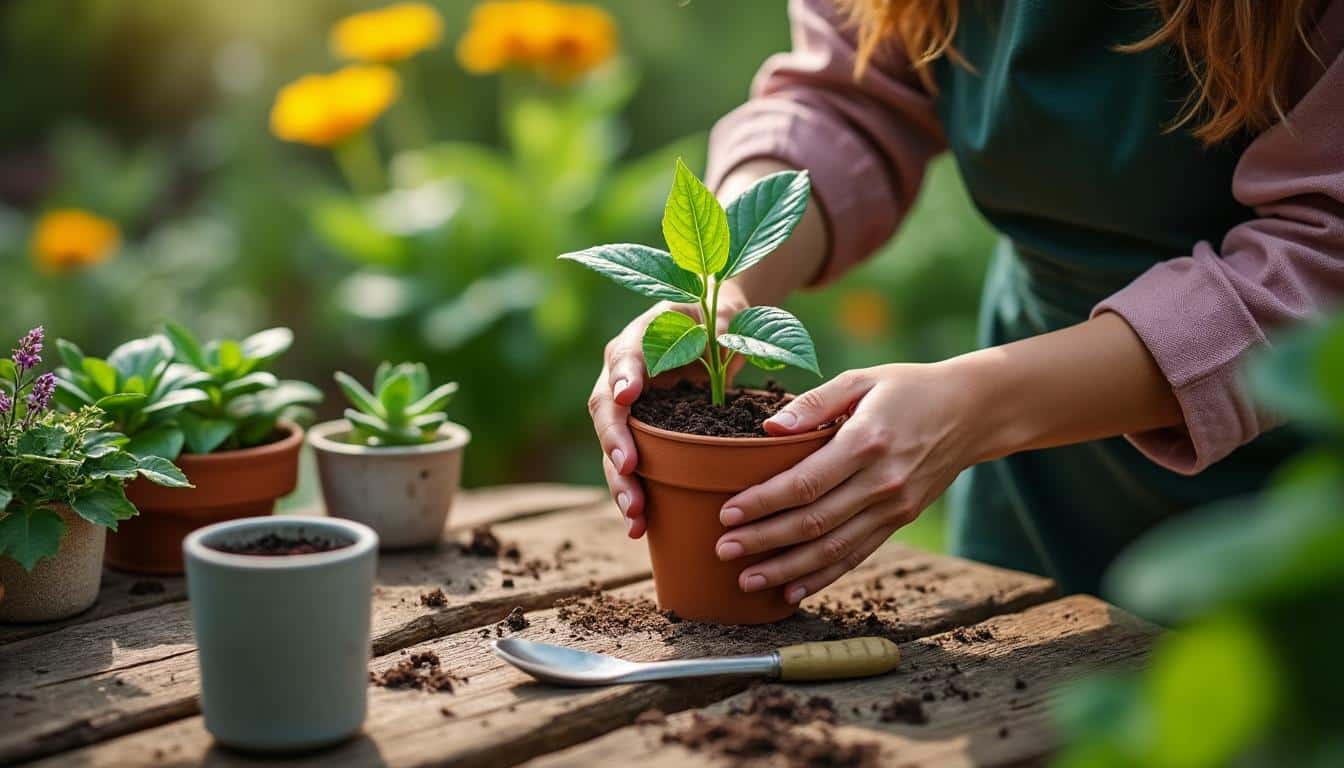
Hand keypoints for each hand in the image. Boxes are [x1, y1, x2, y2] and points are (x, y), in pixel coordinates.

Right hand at [590, 283, 750, 538]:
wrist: (715, 330)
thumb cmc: (718, 318)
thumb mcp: (724, 313)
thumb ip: (721, 325)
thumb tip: (721, 337)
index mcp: (640, 339)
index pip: (624, 356)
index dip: (622, 376)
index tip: (626, 397)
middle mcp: (623, 377)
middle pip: (608, 411)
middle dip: (616, 442)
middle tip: (628, 469)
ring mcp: (629, 410)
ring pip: (613, 447)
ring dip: (620, 482)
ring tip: (634, 515)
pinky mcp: (642, 436)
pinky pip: (631, 466)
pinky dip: (634, 494)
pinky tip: (640, 526)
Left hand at [714, 362, 983, 603]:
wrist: (971, 413)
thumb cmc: (907, 389)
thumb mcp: (861, 379)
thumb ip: (814, 403)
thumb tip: (770, 428)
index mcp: (866, 442)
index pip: (806, 482)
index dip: (764, 502)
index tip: (728, 514)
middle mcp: (882, 481)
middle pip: (814, 522)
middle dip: (765, 541)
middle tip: (724, 550)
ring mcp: (893, 506)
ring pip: (833, 548)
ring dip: (788, 569)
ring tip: (748, 579)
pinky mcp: (899, 520)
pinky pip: (857, 555)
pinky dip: (823, 577)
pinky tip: (792, 590)